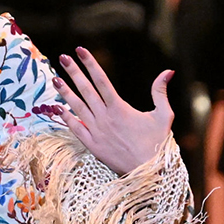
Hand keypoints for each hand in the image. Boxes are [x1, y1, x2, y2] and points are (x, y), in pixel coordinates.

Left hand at [56, 47, 173, 174]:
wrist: (148, 172)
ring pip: (77, 107)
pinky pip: (75, 128)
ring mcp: (96, 131)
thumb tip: (168, 71)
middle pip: (85, 90)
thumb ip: (160, 91)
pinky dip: (66, 117)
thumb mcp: (163, 115)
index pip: (101, 80)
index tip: (79, 51)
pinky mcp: (92, 145)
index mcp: (120, 108)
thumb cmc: (157, 143)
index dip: (90, 64)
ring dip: (65, 92)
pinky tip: (57, 108)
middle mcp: (105, 117)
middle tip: (63, 57)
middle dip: (73, 72)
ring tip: (55, 79)